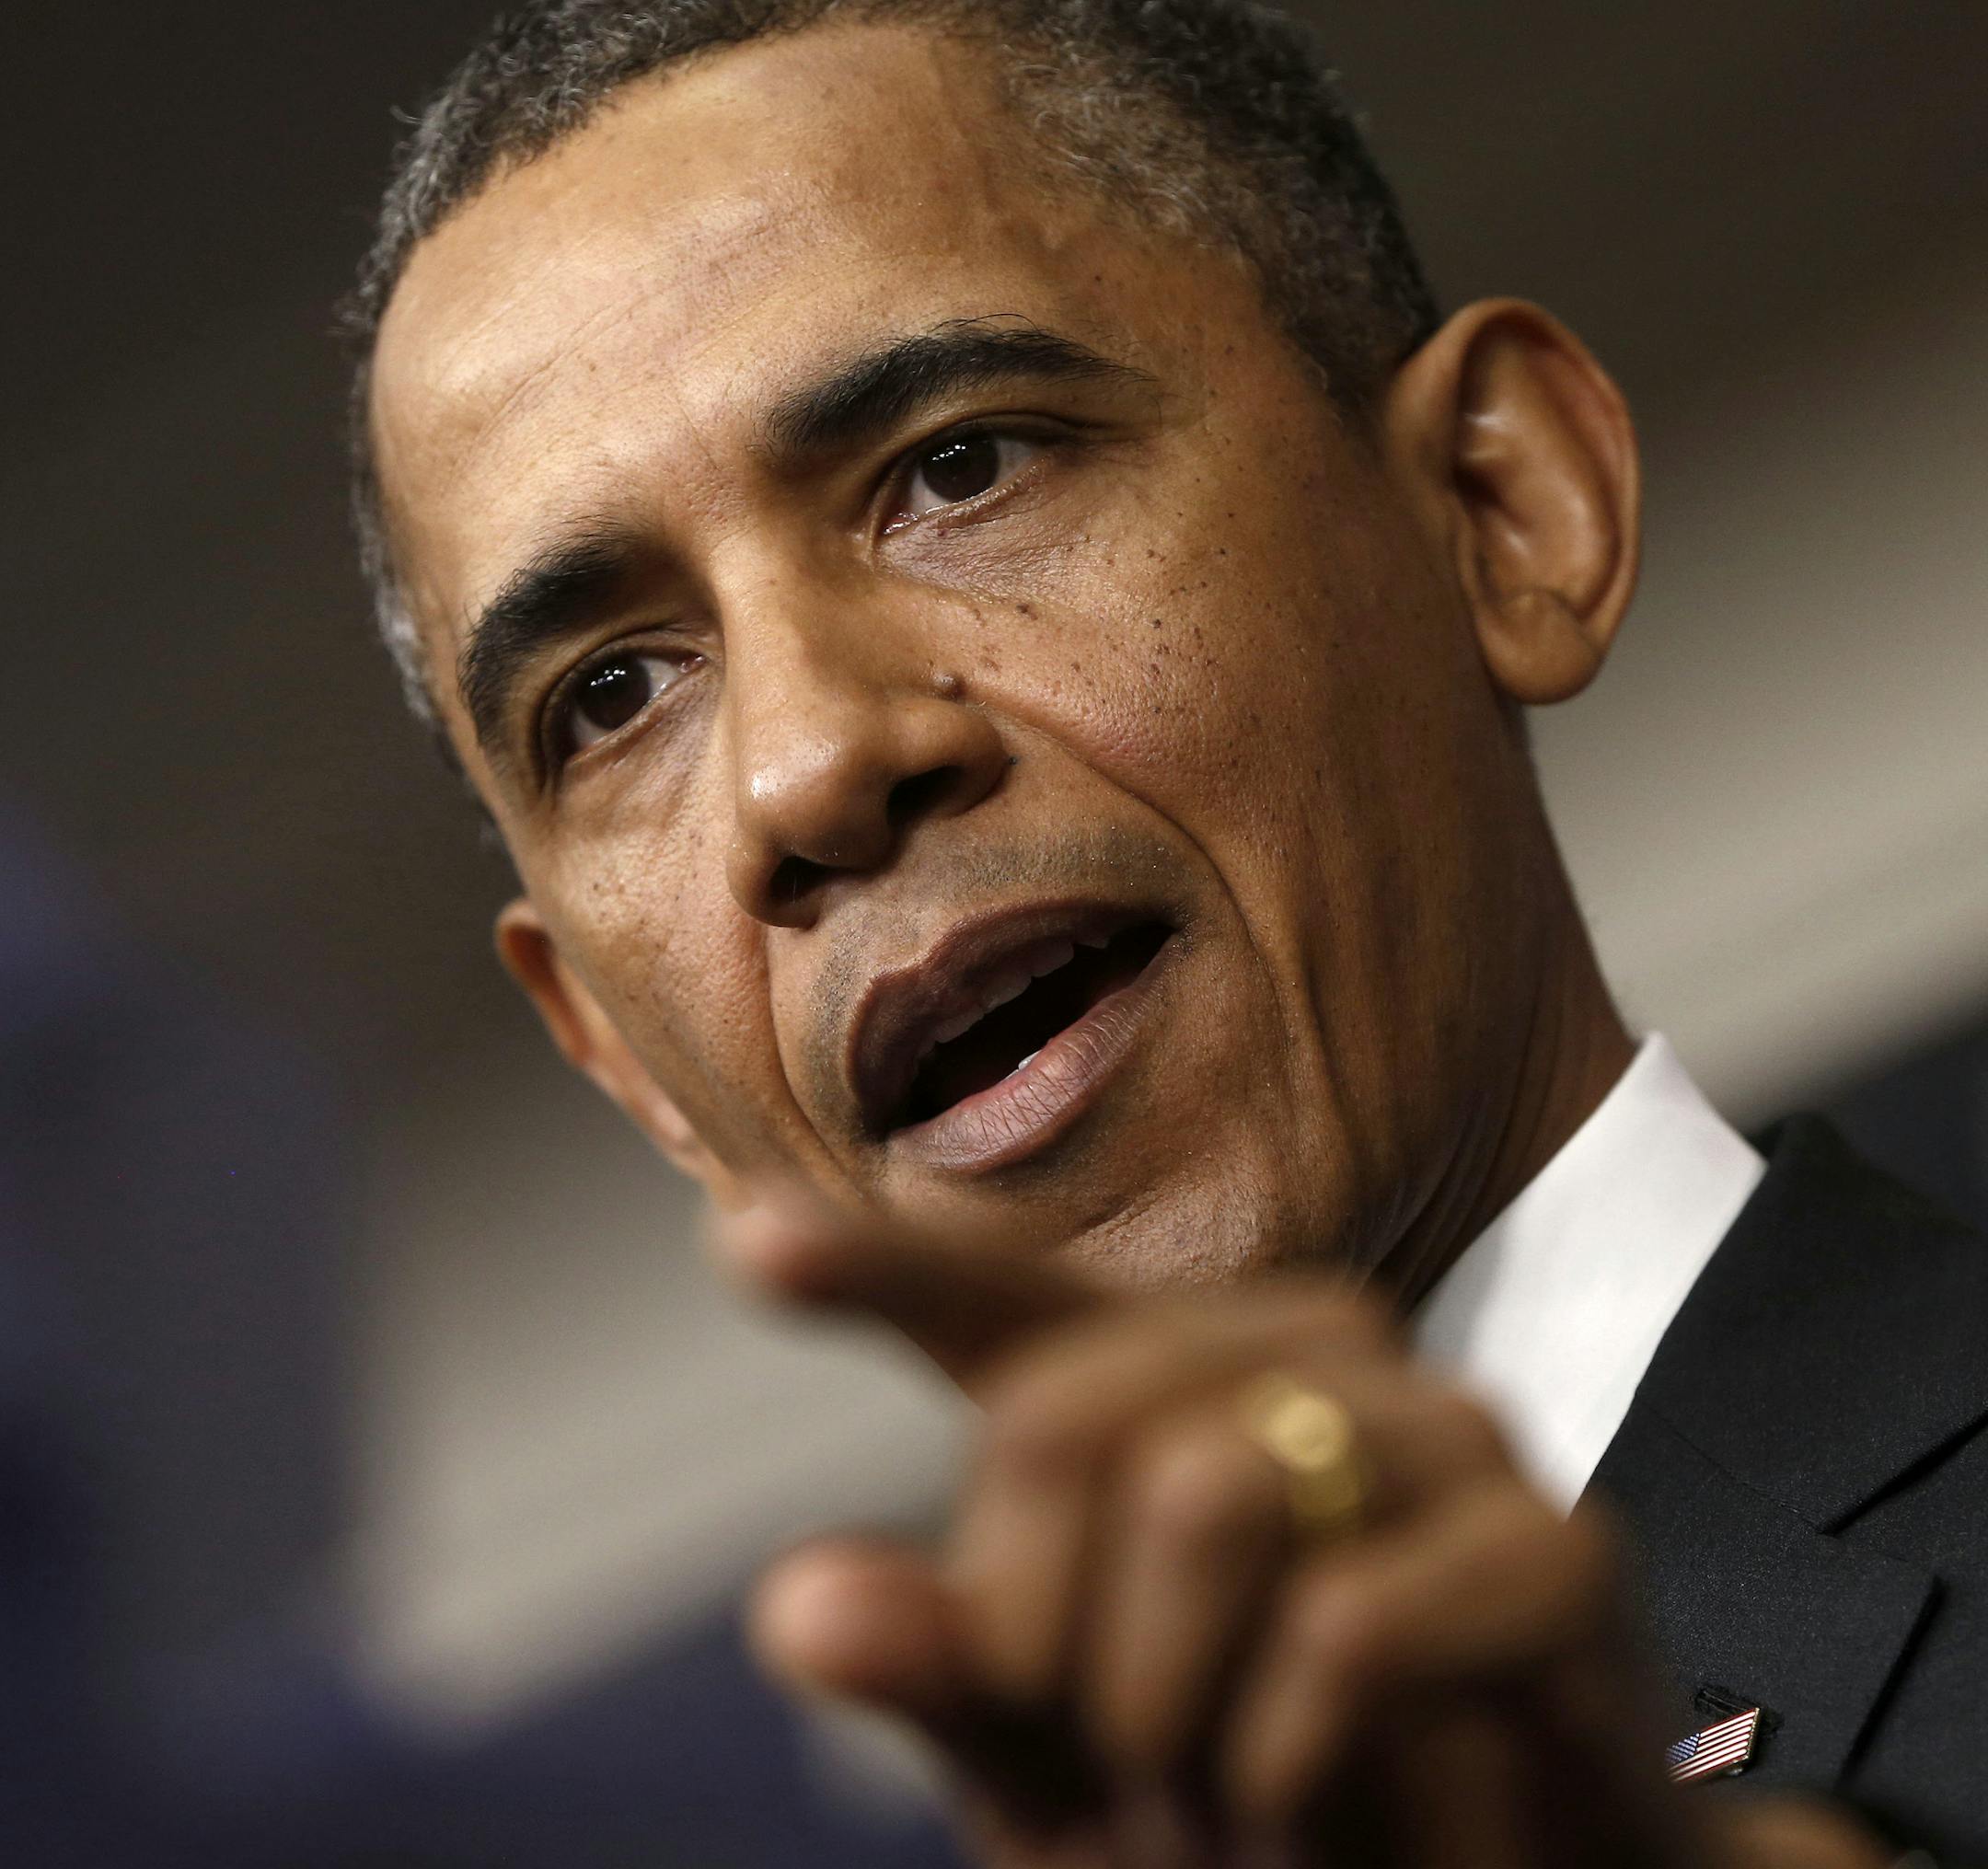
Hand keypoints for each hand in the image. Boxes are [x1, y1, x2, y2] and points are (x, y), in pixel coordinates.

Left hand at [724, 1200, 1891, 1868]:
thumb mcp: (1055, 1748)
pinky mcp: (1558, 1552)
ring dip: (1172, 1706)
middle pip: (1067, 1418)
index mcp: (1170, 1380)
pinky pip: (1348, 1625)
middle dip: (1050, 1639)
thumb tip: (799, 1607)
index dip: (874, 1268)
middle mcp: (1305, 1355)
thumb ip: (946, 1661)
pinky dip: (1291, 1761)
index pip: (1001, 1298)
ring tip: (1229, 1782)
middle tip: (1123, 1752)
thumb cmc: (1240, 1795)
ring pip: (1206, 1493)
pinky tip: (1320, 1797)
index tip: (746, 1246)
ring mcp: (1444, 1432)